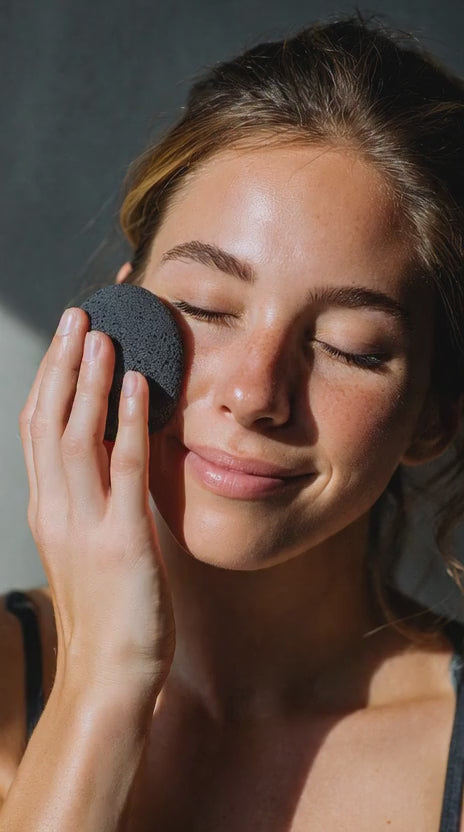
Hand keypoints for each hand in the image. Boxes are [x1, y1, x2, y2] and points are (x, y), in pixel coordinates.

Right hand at [19, 307, 175, 697]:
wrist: (111, 673)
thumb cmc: (108, 609)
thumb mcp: (89, 544)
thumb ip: (94, 498)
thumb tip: (116, 449)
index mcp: (48, 508)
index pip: (38, 428)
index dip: (50, 378)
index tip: (65, 339)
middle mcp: (57, 509)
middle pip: (49, 421)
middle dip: (61, 364)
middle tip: (76, 316)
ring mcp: (85, 525)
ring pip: (77, 436)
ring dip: (88, 381)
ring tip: (100, 335)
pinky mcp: (123, 540)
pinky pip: (124, 469)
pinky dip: (128, 423)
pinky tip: (135, 386)